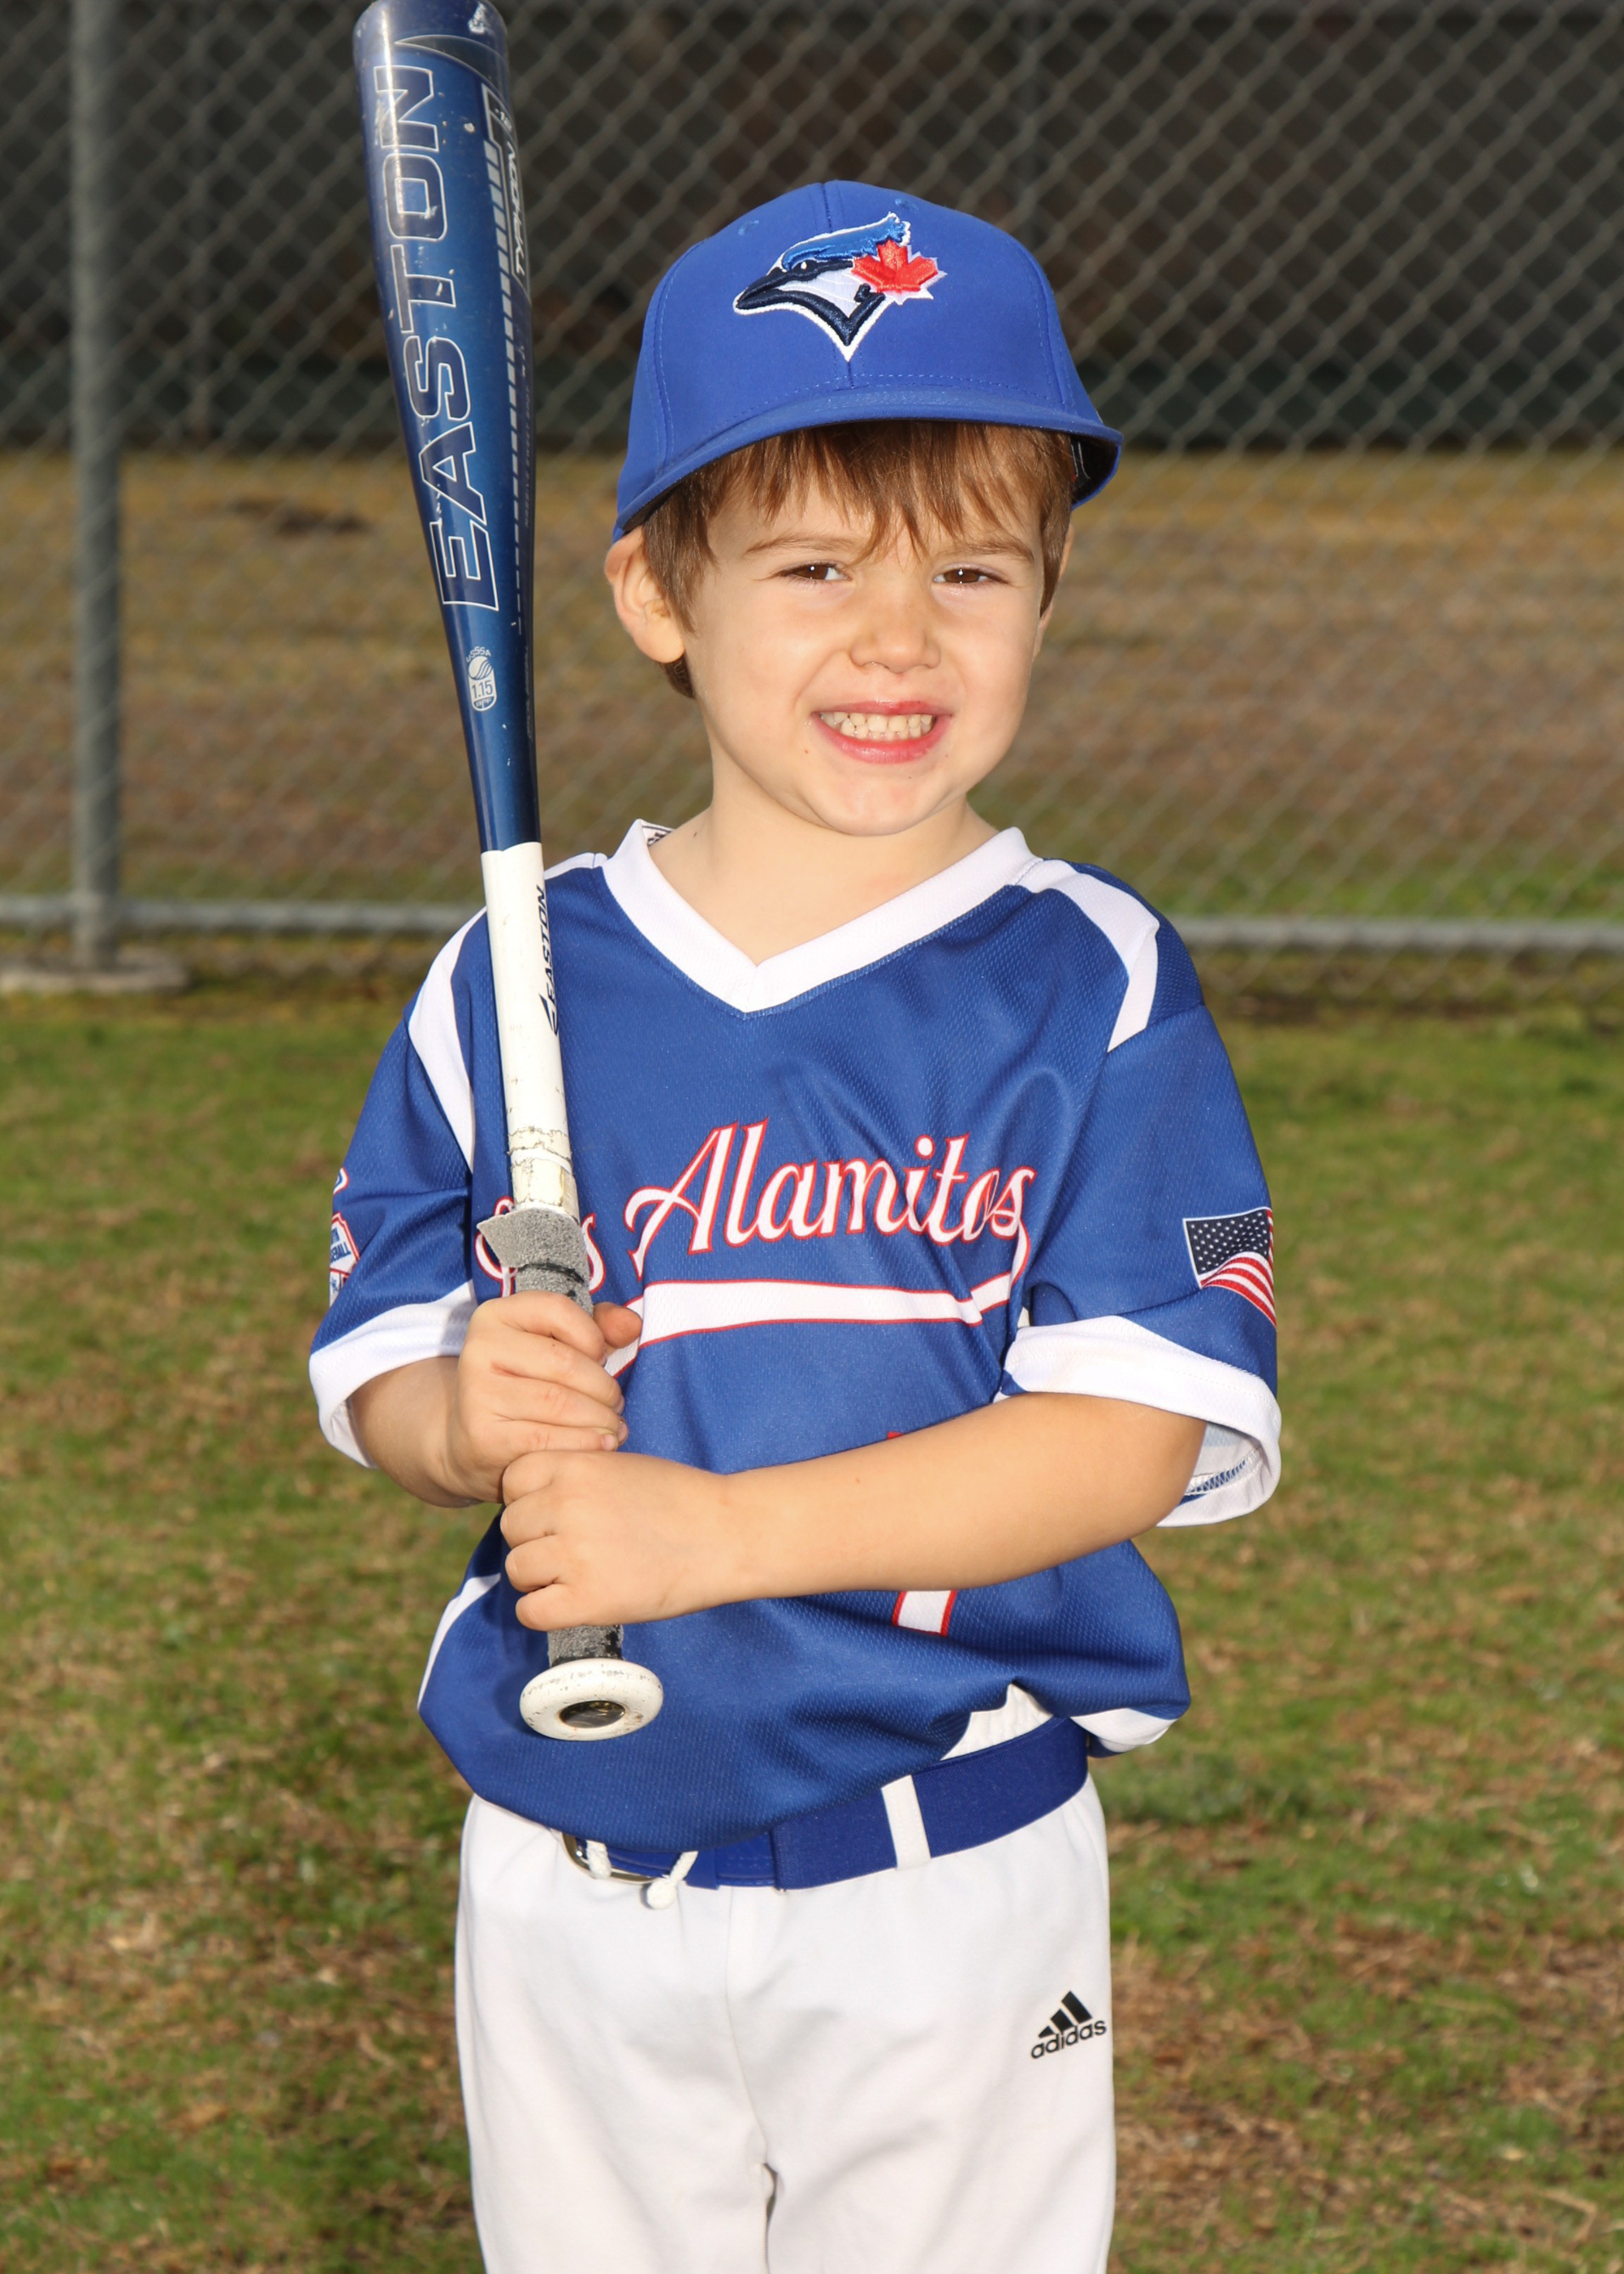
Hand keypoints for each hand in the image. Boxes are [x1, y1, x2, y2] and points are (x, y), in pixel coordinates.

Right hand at [439, 1294, 640, 1503]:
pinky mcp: (484, 1436)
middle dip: (603, 1387)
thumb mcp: (556, 1345)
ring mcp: (477, 1393)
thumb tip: (632, 1325)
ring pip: (559, 1403)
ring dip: (600, 1418)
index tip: (601, 1358)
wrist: (471, 1440)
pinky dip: (584, 1443)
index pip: (558, 1309)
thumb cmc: (526, 1384)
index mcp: (495, 1315)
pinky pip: (548, 1439)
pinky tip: (602, 1445)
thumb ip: (598, 1327)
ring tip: (613, 1426)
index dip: (593, 1336)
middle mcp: (479, 1348)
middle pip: (564, 1362)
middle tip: (616, 1404)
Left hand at [500, 1448, 743, 1628]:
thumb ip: (573, 1477)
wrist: (726, 1535)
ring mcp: (575, 1554)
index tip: (554, 1513)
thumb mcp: (619, 1465)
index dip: (529, 1500)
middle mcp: (566, 1506)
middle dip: (535, 1539)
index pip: (512, 1482)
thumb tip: (532, 1503)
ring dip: (540, 1577)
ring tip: (578, 1575)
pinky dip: (546, 1612)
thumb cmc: (679, 1499)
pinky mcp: (588, 1599)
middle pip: (511, 1527)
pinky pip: (530, 1612)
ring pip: (517, 1570)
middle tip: (573, 1549)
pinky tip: (574, 1602)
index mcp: (575, 1467)